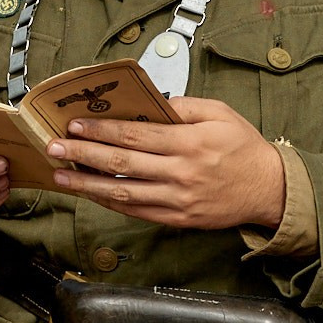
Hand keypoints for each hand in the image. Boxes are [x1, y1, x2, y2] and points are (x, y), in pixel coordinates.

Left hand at [46, 96, 287, 228]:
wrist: (268, 189)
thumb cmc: (243, 147)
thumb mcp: (220, 114)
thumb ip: (184, 106)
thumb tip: (149, 103)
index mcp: (190, 143)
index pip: (135, 135)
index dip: (101, 130)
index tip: (74, 124)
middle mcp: (181, 173)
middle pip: (121, 164)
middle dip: (83, 154)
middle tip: (54, 147)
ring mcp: (177, 200)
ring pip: (123, 193)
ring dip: (87, 185)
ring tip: (60, 176)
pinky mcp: (177, 218)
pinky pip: (136, 211)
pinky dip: (110, 203)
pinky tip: (90, 194)